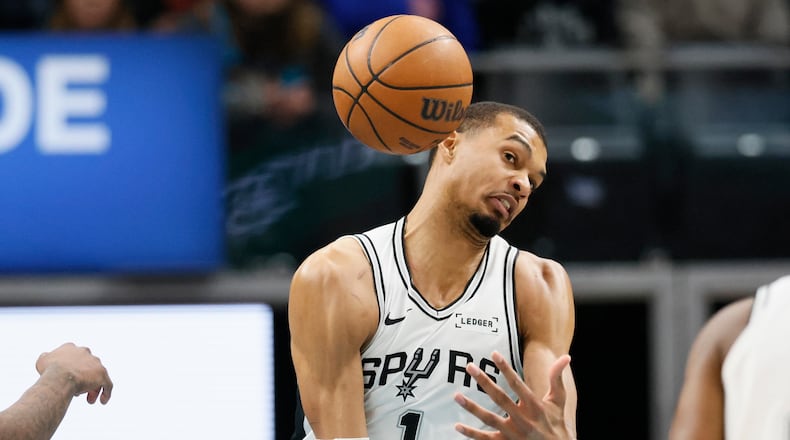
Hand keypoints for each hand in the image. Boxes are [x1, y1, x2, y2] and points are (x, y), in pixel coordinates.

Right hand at [36, 342, 113, 404]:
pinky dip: (106, 392)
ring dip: (94, 388)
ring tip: (90, 400)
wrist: (59, 377)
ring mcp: (96, 363)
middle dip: (84, 380)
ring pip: (98, 376)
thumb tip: (48, 357)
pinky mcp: (102, 374)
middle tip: (79, 393)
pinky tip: (102, 401)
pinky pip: (108, 384)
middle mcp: (86, 353)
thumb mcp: (42, 361)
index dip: (71, 370)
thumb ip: (46, 357)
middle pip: (87, 368)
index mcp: (72, 349)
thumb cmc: (49, 371)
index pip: (75, 359)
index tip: (67, 381)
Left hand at [453, 351, 571, 438]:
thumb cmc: (556, 424)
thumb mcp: (558, 402)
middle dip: (484, 381)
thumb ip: (557, 379)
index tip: (494, 353)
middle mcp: (523, 419)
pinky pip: (485, 439)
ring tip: (456, 396)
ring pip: (489, 419)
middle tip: (469, 367)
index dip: (505, 368)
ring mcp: (512, 434)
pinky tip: (458, 425)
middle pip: (499, 397)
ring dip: (472, 407)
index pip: (517, 383)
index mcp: (534, 406)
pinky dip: (471, 433)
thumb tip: (566, 356)